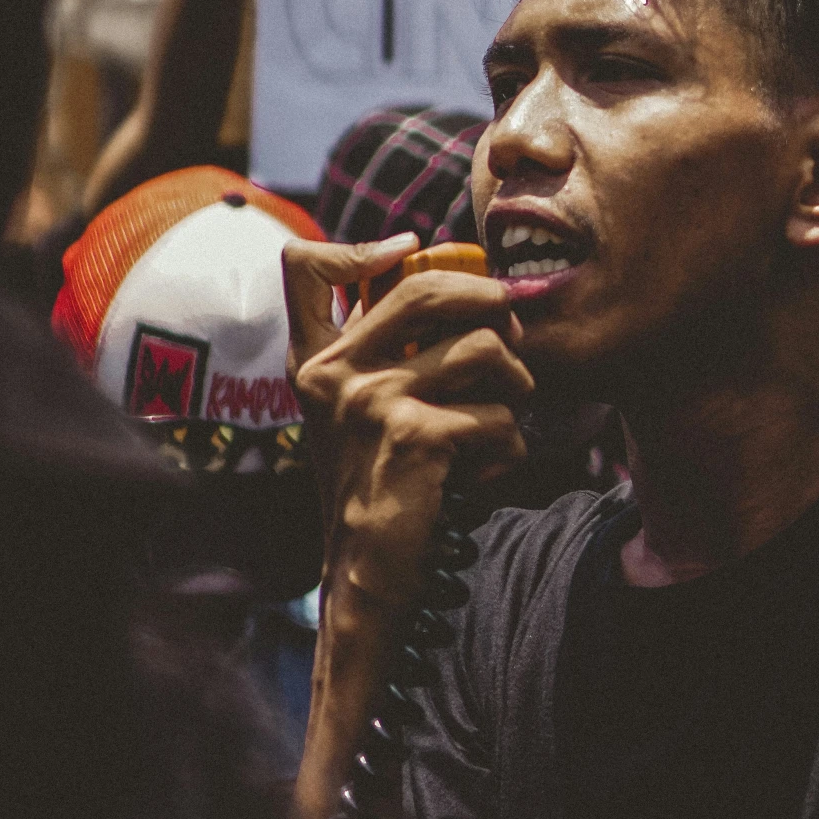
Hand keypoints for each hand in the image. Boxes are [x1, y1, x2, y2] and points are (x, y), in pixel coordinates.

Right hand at [284, 233, 531, 614]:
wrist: (369, 573)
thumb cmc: (379, 484)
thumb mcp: (355, 410)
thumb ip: (379, 350)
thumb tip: (448, 281)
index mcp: (316, 360)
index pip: (303, 266)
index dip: (362, 245)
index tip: (410, 250)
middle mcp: (333, 373)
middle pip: (429, 287)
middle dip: (491, 302)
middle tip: (510, 332)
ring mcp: (370, 402)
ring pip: (486, 349)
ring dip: (516, 385)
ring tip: (502, 417)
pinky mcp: (414, 436)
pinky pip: (500, 418)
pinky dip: (508, 450)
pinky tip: (482, 476)